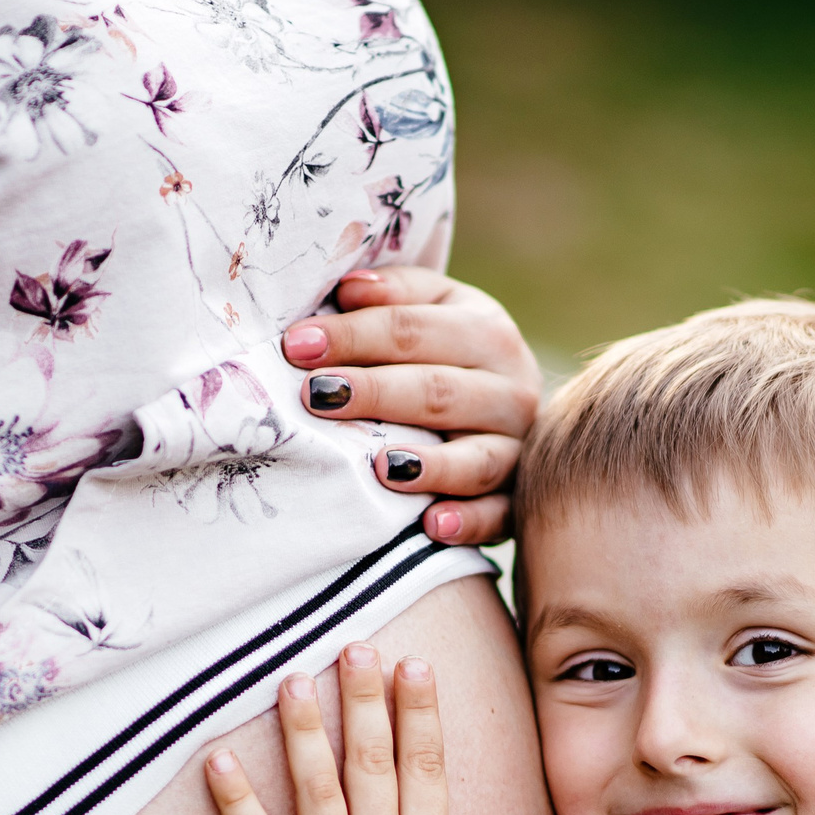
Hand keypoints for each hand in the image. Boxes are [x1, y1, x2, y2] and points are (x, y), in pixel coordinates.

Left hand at [204, 644, 574, 814]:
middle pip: (372, 761)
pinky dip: (235, 802)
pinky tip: (215, 759)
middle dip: (364, 699)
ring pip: (315, 788)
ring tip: (289, 679)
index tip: (414, 664)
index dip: (420, 713)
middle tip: (352, 644)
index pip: (427, 767)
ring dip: (302, 730)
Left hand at [283, 268, 539, 546]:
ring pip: (476, 459)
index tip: (297, 345)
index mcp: (487, 332)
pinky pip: (499, 516)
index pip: (414, 331)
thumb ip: (394, 296)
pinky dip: (470, 522)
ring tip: (379, 466)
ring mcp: (517, 448)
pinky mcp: (518, 500)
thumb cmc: (447, 351)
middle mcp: (511, 390)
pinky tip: (433, 525)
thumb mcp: (432, 309)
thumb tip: (347, 289)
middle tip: (315, 396)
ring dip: (430, 466)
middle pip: (438, 392)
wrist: (506, 401)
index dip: (354, 335)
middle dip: (374, 393)